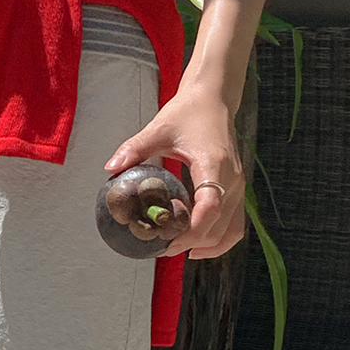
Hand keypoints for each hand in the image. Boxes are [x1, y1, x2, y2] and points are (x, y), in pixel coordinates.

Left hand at [105, 90, 245, 259]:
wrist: (214, 99)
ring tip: (178, 250)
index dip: (191, 230)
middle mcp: (232, 179)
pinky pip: (234, 225)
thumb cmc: (188, 112)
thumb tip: (111, 168)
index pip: (210, 208)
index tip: (168, 241)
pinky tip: (197, 247)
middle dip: (191, 242)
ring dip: (207, 246)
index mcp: (214, 164)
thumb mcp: (159, 128)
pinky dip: (219, 240)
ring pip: (230, 231)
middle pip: (218, 226)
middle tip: (162, 248)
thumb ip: (135, 148)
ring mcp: (238, 187)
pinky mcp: (237, 190)